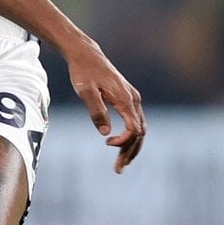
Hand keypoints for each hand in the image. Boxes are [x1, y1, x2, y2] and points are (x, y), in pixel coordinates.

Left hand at [65, 36, 145, 173]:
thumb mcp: (85, 91)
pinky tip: (120, 146)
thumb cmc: (83, 72)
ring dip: (132, 147)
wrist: (86, 55)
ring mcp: (133, 99)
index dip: (123, 141)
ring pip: (140, 128)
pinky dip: (131, 136)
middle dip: (130, 152)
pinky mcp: (128, 98)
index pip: (134, 128)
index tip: (106, 143)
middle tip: (118, 169)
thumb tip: (105, 132)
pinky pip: (135, 121)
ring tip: (121, 164)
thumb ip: (96, 111)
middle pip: (140, 132)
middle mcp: (133, 99)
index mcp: (125, 99)